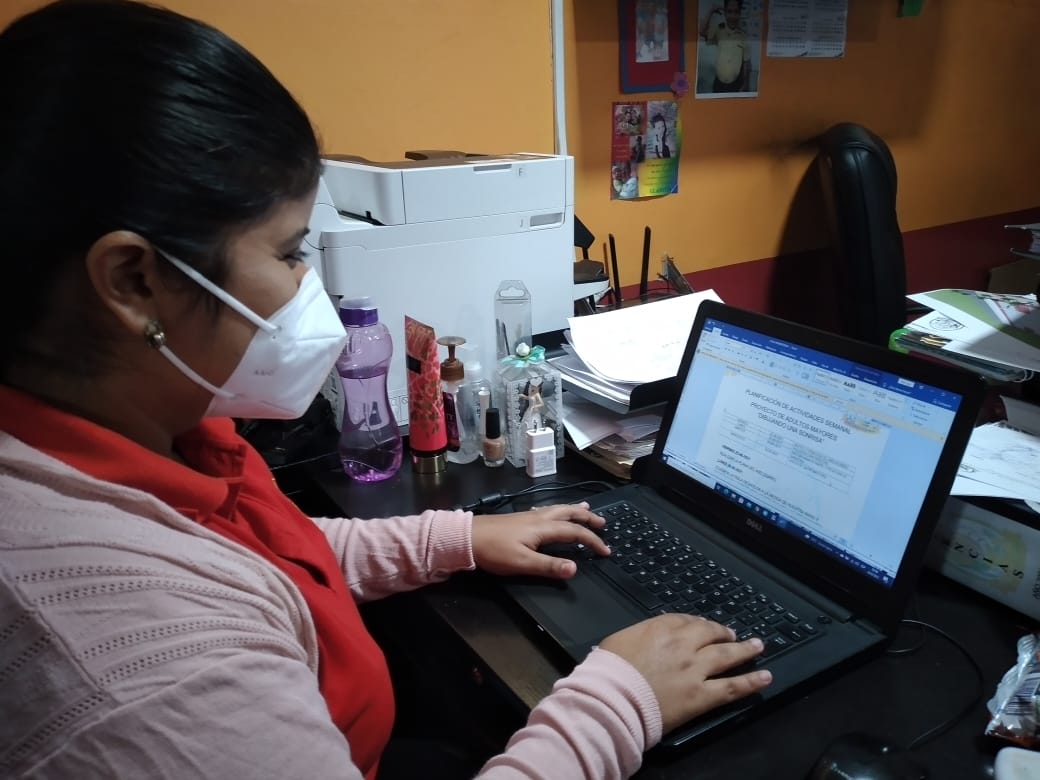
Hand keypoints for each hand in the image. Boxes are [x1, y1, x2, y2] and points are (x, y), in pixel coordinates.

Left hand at [471, 502, 607, 578]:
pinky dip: (557, 511)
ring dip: (574, 510)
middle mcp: (538, 518)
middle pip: (569, 514)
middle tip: (603, 522)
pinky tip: (552, 512)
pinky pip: (546, 510)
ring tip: (586, 509)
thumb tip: (575, 568)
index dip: (592, 541)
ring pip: (557, 509)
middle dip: (587, 518)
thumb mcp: (522, 563)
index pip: (575, 532)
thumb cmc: (494, 551)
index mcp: (543, 528)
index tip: (606, 551)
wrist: (466, 537)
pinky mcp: (519, 518)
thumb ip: (549, 566)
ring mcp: (528, 516)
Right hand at [599, 614, 771, 733]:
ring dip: (745, 650)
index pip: (686, 620)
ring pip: (727, 656)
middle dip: (723, 632)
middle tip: (733, 634)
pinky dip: (751, 682)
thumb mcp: (619, 640)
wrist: (613, 698)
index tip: (703, 626)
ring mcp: (696, 669)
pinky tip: (765, 678)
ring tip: (757, 647)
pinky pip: (733, 687)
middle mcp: (683, 644)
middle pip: (710, 633)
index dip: (698, 624)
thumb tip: (646, 639)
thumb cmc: (608, 670)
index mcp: (661, 628)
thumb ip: (639, 635)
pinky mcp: (702, 695)